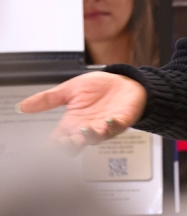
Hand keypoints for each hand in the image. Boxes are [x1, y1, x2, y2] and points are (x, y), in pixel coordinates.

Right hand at [18, 72, 146, 153]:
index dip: (53, 146)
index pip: (58, 141)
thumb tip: (23, 106)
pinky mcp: (121, 121)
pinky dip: (112, 126)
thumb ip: (49, 99)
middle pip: (75, 146)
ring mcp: (104, 127)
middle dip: (70, 145)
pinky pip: (116, 128)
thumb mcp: (71, 89)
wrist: (124, 80)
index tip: (50, 145)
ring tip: (86, 129)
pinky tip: (108, 121)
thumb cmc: (99, 87)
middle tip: (67, 140)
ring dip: (90, 136)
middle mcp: (86, 128)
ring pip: (95, 139)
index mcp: (72, 123)